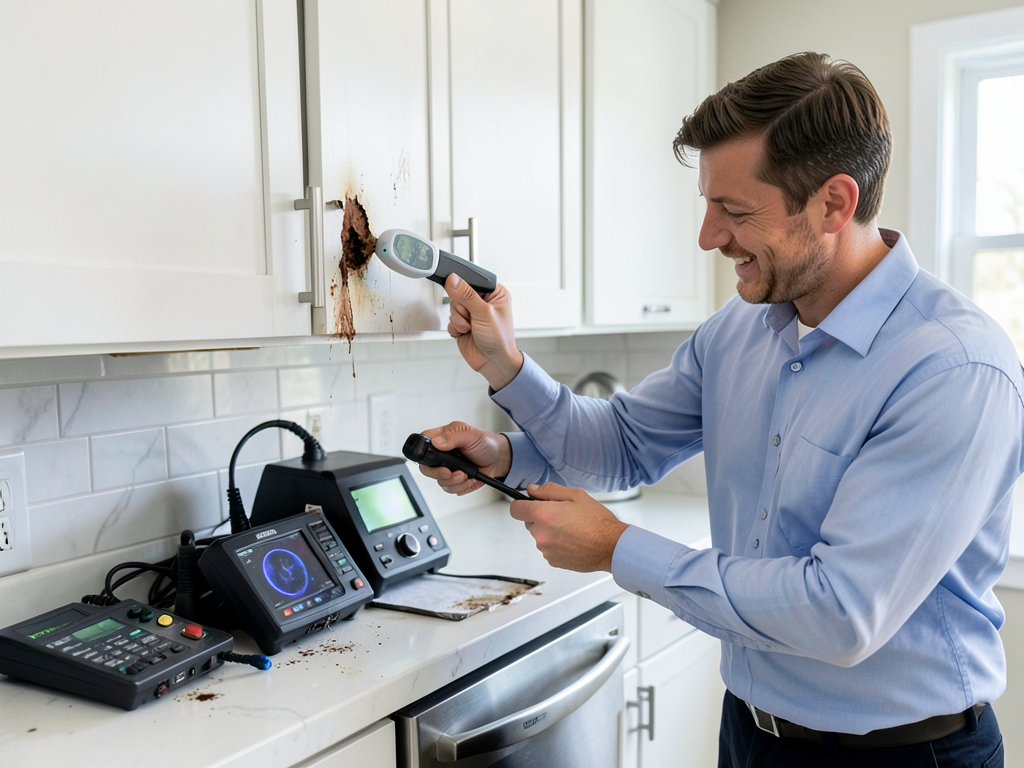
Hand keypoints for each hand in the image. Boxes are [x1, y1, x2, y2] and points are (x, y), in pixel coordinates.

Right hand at [417, 421, 511, 495]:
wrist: (498, 460)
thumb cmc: (485, 443)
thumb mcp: (471, 436)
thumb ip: (452, 438)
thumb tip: (436, 443)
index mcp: (443, 438)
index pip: (423, 442)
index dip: (423, 451)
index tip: (435, 458)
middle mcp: (442, 455)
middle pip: (425, 467)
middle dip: (437, 473)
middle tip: (449, 472)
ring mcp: (447, 468)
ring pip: (439, 481)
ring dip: (454, 481)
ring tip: (466, 474)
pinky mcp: (454, 481)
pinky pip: (450, 489)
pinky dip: (461, 486)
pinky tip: (470, 478)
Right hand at [445, 274, 523, 389]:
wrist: (494, 363)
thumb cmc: (500, 340)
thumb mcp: (484, 313)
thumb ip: (466, 295)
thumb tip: (453, 280)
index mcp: (494, 293)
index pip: (474, 280)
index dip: (465, 286)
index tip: (462, 294)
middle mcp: (483, 302)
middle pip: (459, 293)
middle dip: (461, 307)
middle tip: (470, 317)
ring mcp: (472, 314)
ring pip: (453, 306)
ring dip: (458, 319)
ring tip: (469, 327)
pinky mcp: (462, 324)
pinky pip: (450, 319)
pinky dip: (455, 327)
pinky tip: (465, 332)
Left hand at [509, 483, 628, 572]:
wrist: (611, 547)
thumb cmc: (597, 522)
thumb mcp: (576, 495)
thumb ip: (549, 490)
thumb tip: (532, 489)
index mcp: (544, 515)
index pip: (516, 509)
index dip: (522, 504)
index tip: (529, 504)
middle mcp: (541, 534)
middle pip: (529, 523)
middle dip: (541, 518)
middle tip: (563, 515)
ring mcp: (546, 550)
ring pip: (540, 536)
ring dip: (550, 532)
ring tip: (572, 529)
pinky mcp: (553, 561)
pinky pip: (549, 549)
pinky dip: (557, 544)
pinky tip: (573, 540)